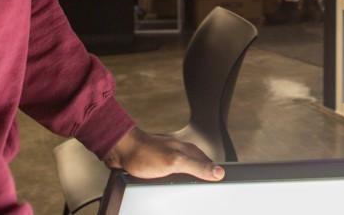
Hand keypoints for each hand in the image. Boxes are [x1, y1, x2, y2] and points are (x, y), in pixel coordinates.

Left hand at [103, 126, 224, 181]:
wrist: (120, 150)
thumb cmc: (144, 153)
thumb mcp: (174, 162)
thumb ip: (197, 167)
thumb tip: (219, 173)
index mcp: (189, 151)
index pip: (210, 165)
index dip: (216, 175)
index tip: (222, 186)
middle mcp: (181, 154)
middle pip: (199, 170)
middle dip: (204, 180)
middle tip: (209, 192)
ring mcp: (169, 160)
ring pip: (185, 174)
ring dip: (189, 183)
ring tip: (193, 193)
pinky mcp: (158, 166)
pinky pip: (172, 178)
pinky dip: (175, 185)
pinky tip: (172, 190)